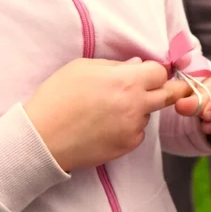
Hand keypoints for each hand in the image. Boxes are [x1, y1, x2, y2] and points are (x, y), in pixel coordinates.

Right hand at [25, 58, 191, 171]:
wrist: (42, 137)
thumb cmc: (58, 97)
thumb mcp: (83, 68)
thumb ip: (115, 65)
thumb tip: (136, 65)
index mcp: (127, 81)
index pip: (161, 72)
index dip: (154, 71)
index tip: (147, 72)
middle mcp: (136, 105)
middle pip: (168, 95)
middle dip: (166, 90)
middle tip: (157, 88)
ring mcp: (133, 128)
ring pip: (150, 114)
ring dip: (141, 109)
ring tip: (112, 108)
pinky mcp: (126, 146)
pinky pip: (138, 132)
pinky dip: (129, 127)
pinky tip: (106, 124)